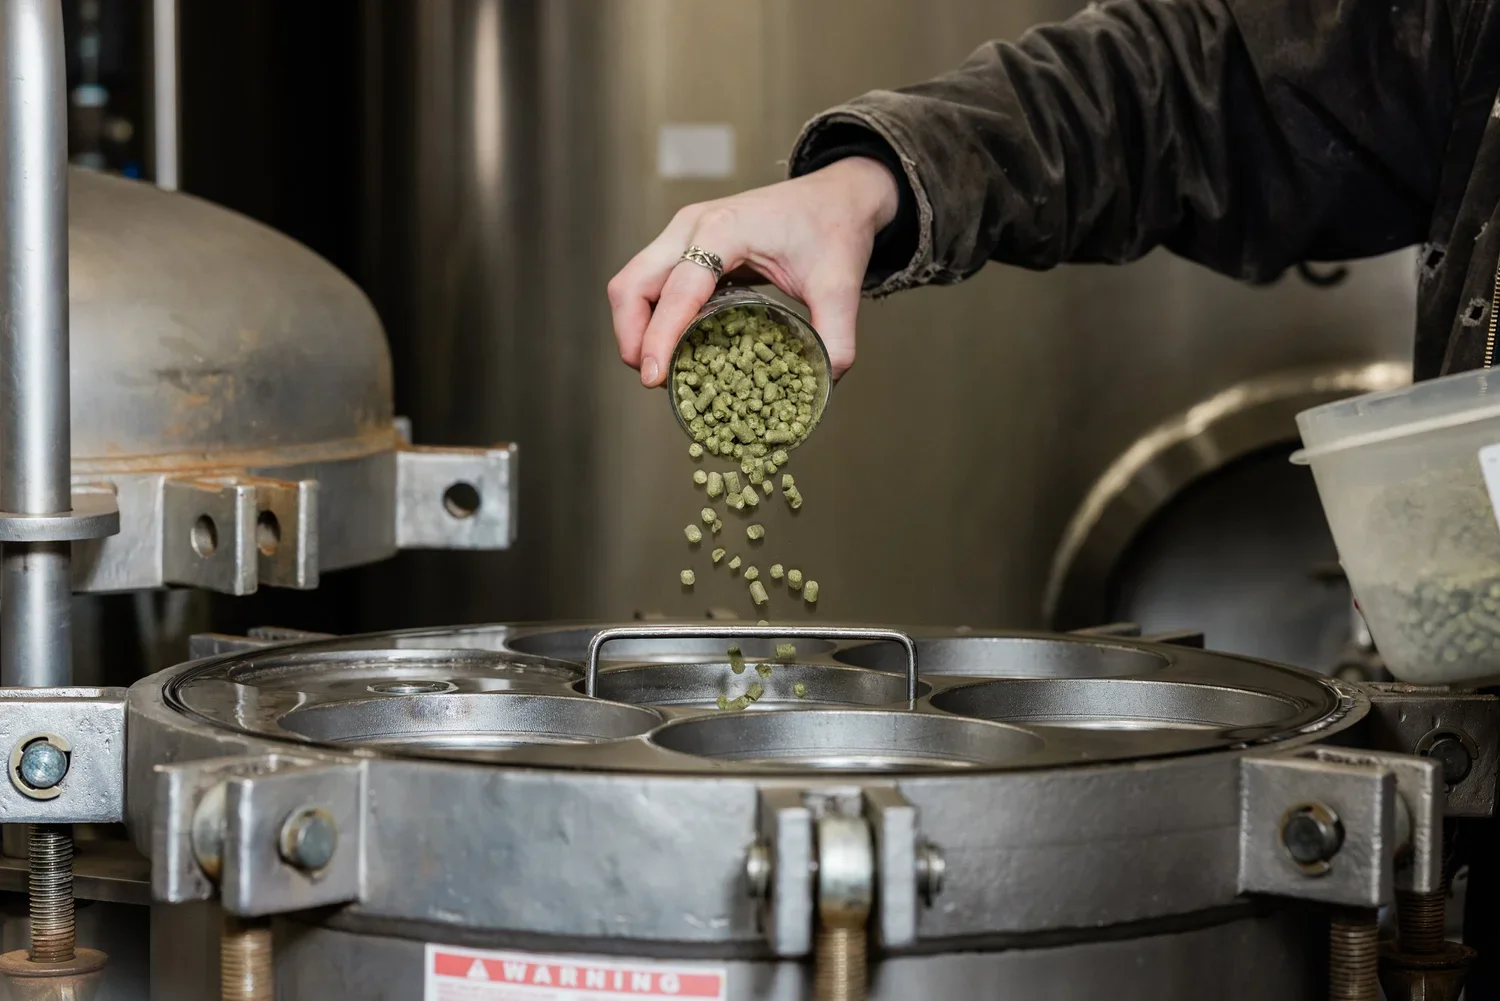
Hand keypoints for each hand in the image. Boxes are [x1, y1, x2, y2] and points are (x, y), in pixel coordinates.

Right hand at [608, 157, 899, 386]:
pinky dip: (650, 316)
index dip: (660, 337)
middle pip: (632, 284)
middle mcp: (692, 227)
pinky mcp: (686, 244)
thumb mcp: (840, 287)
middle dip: (634, 337)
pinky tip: (673, 346)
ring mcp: (683, 233)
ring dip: (636, 328)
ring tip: (661, 368)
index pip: (677, 290)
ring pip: (632, 283)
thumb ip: (835, 338)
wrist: (838, 195)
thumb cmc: (834, 228)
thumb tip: (822, 383)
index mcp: (724, 230)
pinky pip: (649, 282)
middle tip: (655, 379)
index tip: (655, 378)